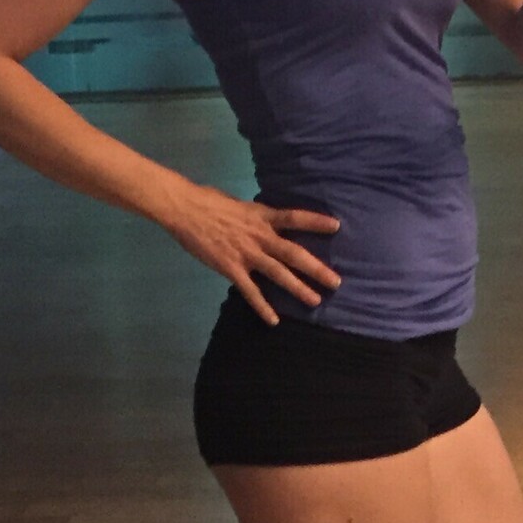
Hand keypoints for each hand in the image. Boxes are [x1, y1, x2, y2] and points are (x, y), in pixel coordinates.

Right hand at [160, 183, 341, 323]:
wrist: (185, 209)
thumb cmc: (209, 202)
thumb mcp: (239, 205)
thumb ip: (255, 216)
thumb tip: (263, 221)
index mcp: (262, 216)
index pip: (294, 217)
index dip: (315, 222)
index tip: (336, 226)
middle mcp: (260, 236)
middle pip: (293, 253)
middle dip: (316, 268)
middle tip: (335, 282)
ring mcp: (246, 253)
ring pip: (278, 273)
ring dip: (298, 288)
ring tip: (315, 301)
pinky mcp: (231, 268)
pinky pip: (250, 291)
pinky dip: (262, 306)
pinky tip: (273, 320)